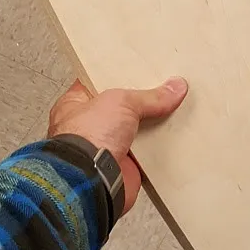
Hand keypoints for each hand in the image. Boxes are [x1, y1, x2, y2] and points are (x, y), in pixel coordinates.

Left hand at [48, 77, 187, 214]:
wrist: (93, 179)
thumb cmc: (86, 139)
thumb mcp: (121, 100)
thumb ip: (148, 96)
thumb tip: (172, 88)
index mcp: (76, 104)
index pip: (99, 84)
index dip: (118, 77)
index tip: (139, 70)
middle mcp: (89, 126)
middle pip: (121, 108)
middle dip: (140, 103)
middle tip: (161, 89)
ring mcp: (106, 146)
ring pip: (135, 130)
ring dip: (151, 126)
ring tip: (172, 108)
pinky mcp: (124, 165)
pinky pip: (146, 153)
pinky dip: (158, 148)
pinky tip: (173, 136)